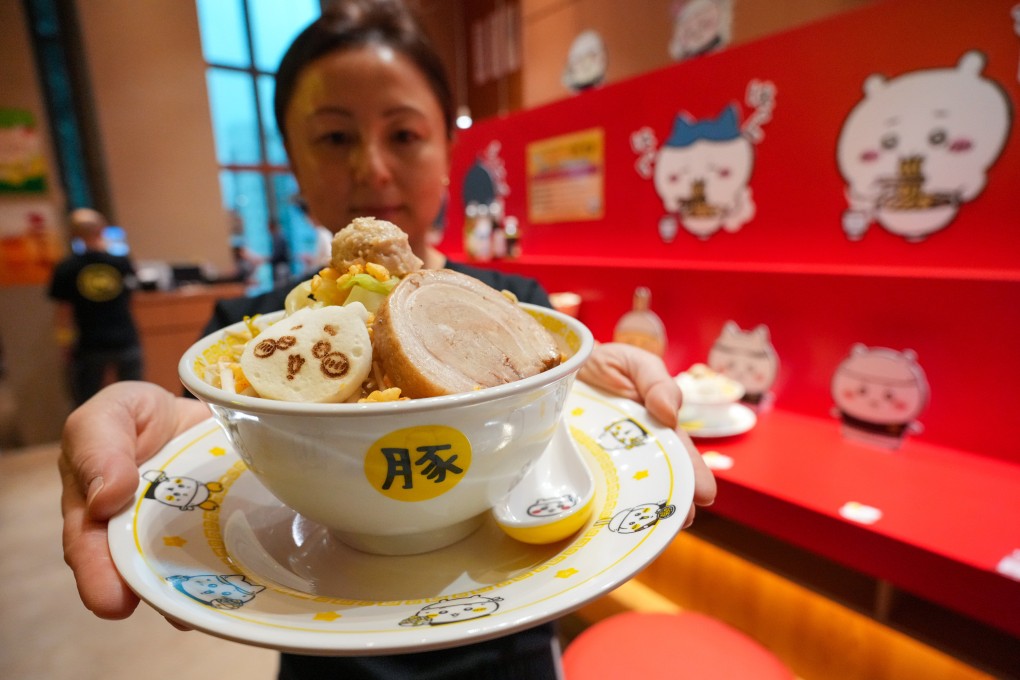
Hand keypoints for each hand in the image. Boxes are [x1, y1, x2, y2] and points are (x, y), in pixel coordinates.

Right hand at [59, 381, 209, 619]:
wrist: (196, 404)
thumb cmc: (141, 413)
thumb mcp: (114, 412)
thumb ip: (100, 446)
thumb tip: (105, 499)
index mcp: (93, 506)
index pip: (88, 544)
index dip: (97, 574)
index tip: (112, 601)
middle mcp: (132, 531)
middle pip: (135, 569)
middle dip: (149, 593)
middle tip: (169, 614)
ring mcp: (176, 535)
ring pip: (179, 570)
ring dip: (191, 592)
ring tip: (206, 607)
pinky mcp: (215, 529)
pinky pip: (220, 554)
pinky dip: (229, 571)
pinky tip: (241, 585)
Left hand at [579, 343, 716, 526]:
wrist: (554, 361)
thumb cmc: (603, 362)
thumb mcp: (634, 362)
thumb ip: (655, 381)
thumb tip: (670, 413)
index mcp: (654, 428)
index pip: (678, 455)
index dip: (692, 474)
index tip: (704, 494)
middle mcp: (632, 451)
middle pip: (656, 480)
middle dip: (671, 500)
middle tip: (682, 519)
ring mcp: (603, 460)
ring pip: (623, 490)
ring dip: (638, 509)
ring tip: (650, 527)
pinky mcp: (575, 464)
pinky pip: (587, 486)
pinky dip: (595, 505)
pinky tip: (603, 522)